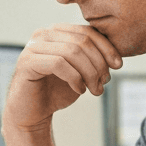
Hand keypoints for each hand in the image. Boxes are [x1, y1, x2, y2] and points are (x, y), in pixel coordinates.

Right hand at [3, 24, 122, 132]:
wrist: (32, 113)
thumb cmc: (56, 91)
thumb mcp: (80, 72)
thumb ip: (93, 59)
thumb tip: (115, 56)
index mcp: (57, 32)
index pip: (87, 31)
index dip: (106, 47)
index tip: (118, 65)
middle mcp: (43, 34)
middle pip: (82, 41)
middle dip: (98, 63)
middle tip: (104, 83)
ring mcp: (33, 47)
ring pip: (72, 51)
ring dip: (89, 73)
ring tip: (94, 90)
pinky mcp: (27, 62)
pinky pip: (58, 64)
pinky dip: (74, 78)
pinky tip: (79, 90)